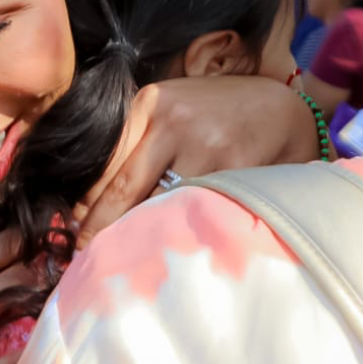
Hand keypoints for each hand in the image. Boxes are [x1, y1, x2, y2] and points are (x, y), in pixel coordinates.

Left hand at [74, 75, 318, 247]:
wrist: (285, 109)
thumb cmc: (221, 115)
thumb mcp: (175, 111)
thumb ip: (139, 142)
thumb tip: (92, 201)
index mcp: (149, 103)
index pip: (104, 163)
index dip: (88, 204)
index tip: (77, 231)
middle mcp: (171, 119)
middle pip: (122, 189)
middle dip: (101, 229)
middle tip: (86, 257)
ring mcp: (203, 143)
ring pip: (156, 205)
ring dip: (140, 236)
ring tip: (126, 260)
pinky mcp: (233, 167)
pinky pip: (196, 210)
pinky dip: (181, 232)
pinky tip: (174, 248)